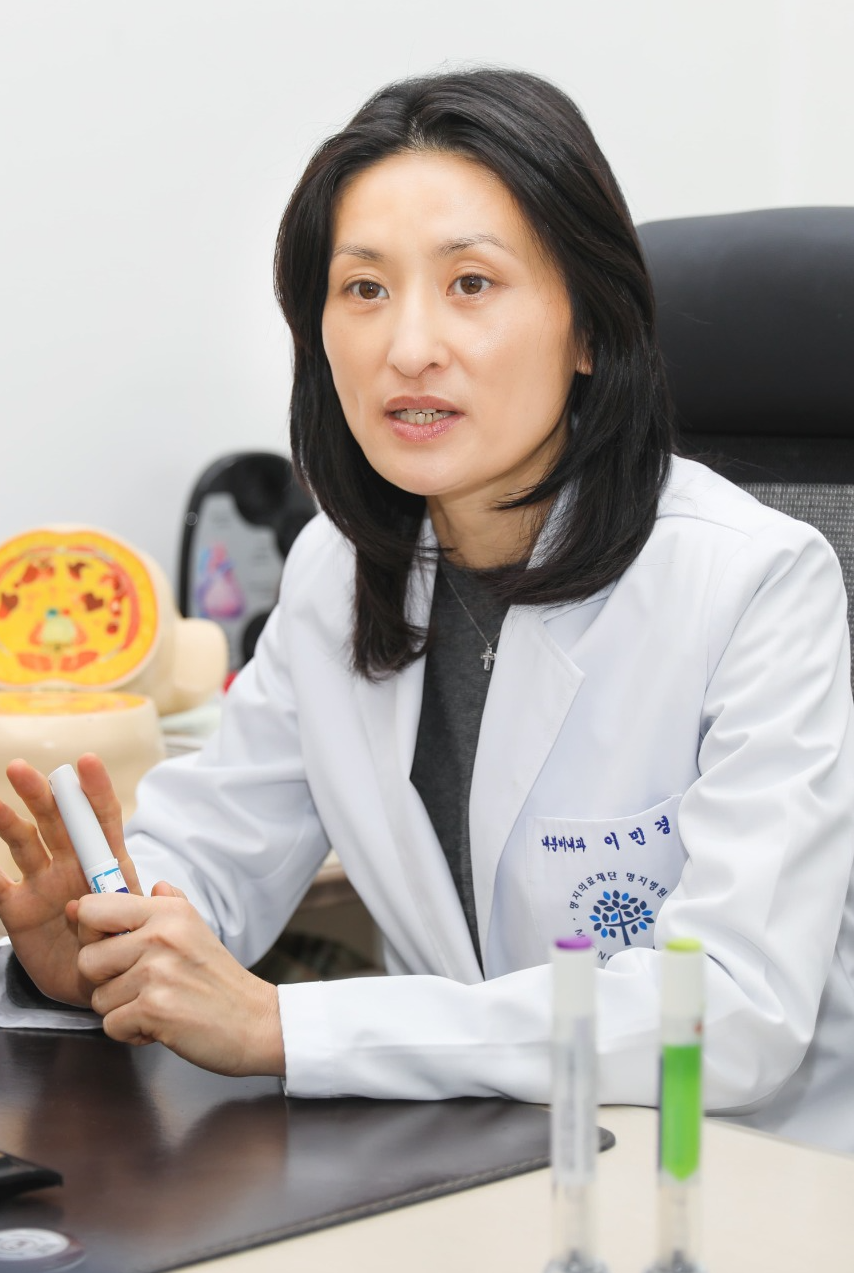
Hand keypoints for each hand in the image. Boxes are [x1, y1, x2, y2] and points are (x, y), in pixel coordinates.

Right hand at [0, 754, 141, 1005]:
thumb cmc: (124, 944)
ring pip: (23, 843)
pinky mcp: (18, 909)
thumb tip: (145, 888)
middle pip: (56, 821)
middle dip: (41, 794)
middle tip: (21, 769)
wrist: (99, 983)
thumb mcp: (137, 925)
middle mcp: (72, 864)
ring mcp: (43, 884)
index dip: (96, 790)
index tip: (86, 762)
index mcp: (106, 861)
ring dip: (7, 822)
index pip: (103, 819)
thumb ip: (134, 907)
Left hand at [74, 884, 284, 1077]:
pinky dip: (132, 1033)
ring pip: (98, 998)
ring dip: (121, 1009)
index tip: (108, 944)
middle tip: (139, 984)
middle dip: (106, 980)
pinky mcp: (154, 1009)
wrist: (255, 1021)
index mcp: (167, 912)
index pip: (93, 909)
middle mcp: (160, 936)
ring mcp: (156, 973)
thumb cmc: (220, 980)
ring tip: (155, 1003)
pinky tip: (159, 1024)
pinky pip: (110, 1025)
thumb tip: (136, 888)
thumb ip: (163, 905)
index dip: (91, 931)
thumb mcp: (196, 928)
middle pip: (87, 959)